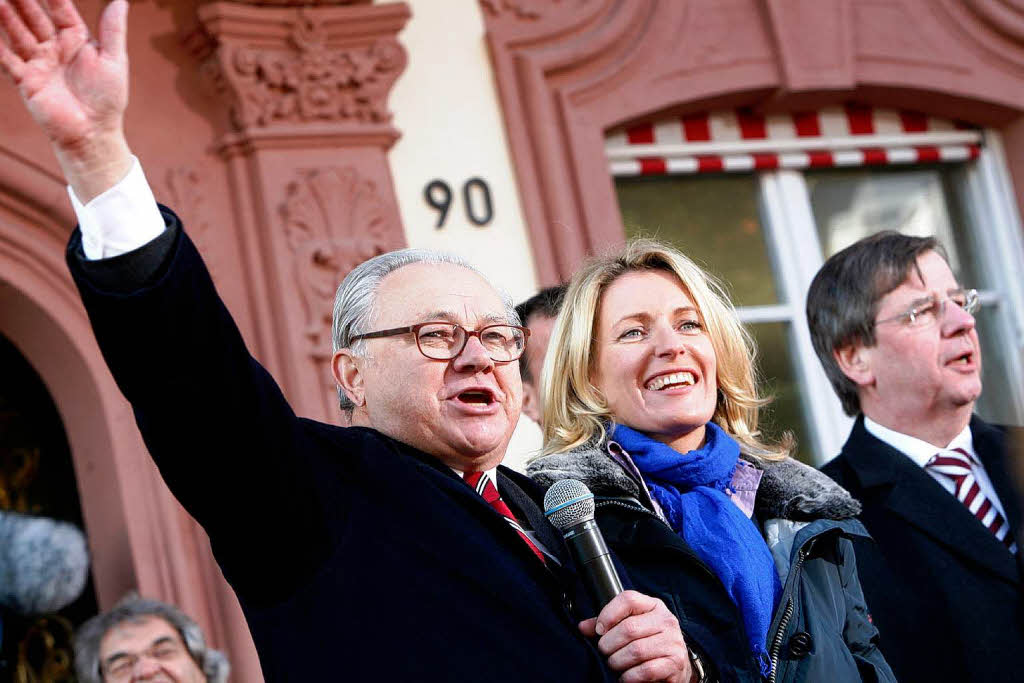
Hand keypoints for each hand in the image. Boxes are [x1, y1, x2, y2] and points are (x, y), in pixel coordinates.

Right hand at [0, 0, 131, 199]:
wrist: (93, 133)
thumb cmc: (107, 99)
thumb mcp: (114, 61)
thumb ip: (113, 31)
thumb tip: (120, 1)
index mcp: (77, 41)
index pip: (60, 10)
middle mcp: (55, 48)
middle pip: (34, 17)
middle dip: (22, 1)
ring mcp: (39, 63)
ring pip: (18, 33)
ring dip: (7, 17)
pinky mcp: (27, 80)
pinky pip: (7, 59)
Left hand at [579, 590, 693, 681]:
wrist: (675, 667)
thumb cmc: (648, 644)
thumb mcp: (631, 628)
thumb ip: (607, 625)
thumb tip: (583, 627)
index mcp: (654, 606)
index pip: (628, 599)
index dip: (608, 614)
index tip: (599, 630)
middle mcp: (666, 621)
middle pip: (629, 628)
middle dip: (609, 644)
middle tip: (605, 652)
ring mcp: (673, 642)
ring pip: (635, 651)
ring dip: (617, 662)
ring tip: (615, 664)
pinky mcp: (675, 664)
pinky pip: (645, 671)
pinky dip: (629, 676)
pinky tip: (625, 676)